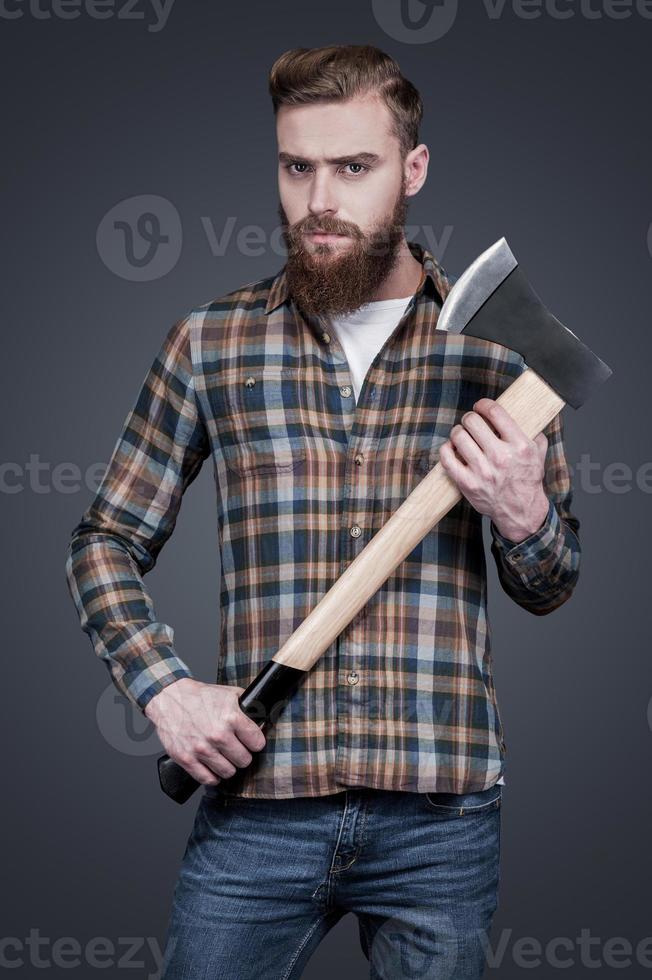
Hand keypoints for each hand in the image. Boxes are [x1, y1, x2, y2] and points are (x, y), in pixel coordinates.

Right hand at [144, 678, 266, 785]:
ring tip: (224, 757)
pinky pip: (208, 779)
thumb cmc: (201, 697)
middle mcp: (218, 735)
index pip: (257, 743)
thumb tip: (263, 720)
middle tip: (236, 748)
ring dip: (228, 766)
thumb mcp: (230, 694)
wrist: (170, 699)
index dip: (255, 742)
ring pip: (228, 772)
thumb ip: (248, 707)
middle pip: (244, 760)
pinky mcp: (186, 759)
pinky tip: (212, 766)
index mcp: (231, 718)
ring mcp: (201, 749)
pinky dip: (212, 776)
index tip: (250, 741)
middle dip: (242, 754)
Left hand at [438, 398, 549, 542]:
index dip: (484, 404)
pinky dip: (446, 449)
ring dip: (458, 432)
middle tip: (471, 422)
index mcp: (520, 445)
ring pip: (458, 436)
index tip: (481, 406)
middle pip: (472, 421)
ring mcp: (482, 471)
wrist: (521, 511)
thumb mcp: (538, 453)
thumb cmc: (527, 481)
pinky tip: (452, 448)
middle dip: (470, 418)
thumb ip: (533, 432)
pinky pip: (446, 458)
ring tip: (462, 434)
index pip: (495, 412)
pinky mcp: (467, 483)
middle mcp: (500, 457)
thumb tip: (525, 413)